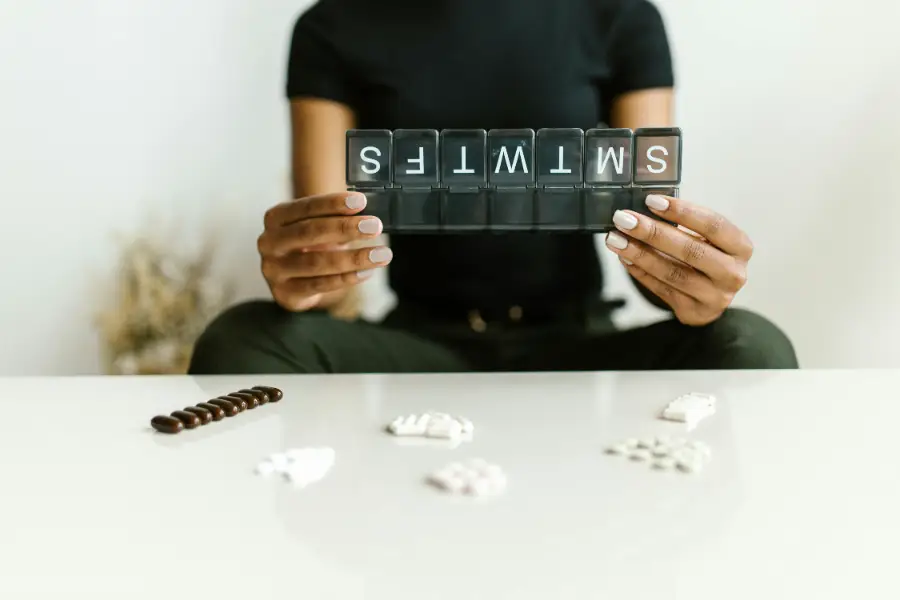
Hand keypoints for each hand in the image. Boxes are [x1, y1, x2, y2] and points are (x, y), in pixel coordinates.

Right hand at [257, 191, 390, 310]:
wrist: (290, 281)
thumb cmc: (309, 246)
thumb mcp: (317, 227)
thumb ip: (336, 220)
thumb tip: (369, 217)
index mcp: (275, 218)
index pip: (305, 207)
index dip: (333, 203)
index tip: (361, 202)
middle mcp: (269, 242)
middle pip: (310, 232)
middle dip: (345, 228)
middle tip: (375, 226)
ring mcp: (274, 269)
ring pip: (316, 263)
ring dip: (353, 258)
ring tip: (382, 254)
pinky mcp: (286, 293)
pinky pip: (319, 285)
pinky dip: (346, 278)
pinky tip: (366, 272)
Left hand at [604, 194, 752, 325]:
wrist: (713, 296)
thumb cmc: (708, 255)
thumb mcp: (707, 237)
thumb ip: (683, 223)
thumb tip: (644, 207)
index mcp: (740, 247)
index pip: (713, 224)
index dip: (682, 211)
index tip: (651, 200)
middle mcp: (732, 273)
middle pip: (690, 250)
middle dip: (652, 233)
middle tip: (623, 219)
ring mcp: (715, 297)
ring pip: (672, 273)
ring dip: (639, 254)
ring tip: (615, 239)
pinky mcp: (694, 311)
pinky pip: (661, 289)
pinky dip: (639, 271)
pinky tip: (623, 257)